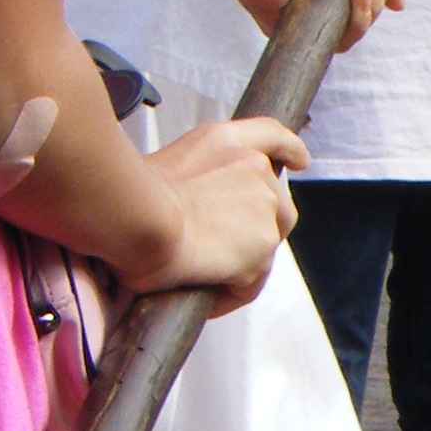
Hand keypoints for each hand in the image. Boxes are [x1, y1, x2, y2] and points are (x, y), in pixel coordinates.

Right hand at [121, 115, 308, 308]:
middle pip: (277, 208)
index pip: (271, 137)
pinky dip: (227, 293)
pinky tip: (200, 291)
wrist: (137, 218)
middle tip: (211, 247)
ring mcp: (265, 206)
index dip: (288, 149)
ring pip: (263, 249)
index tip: (298, 160)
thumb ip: (199, 179)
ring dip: (238, 265)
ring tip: (197, 271)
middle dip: (252, 232)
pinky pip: (249, 283)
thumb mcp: (166, 168)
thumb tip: (193, 209)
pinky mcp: (264, 245)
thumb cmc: (132, 199)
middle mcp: (254, 168)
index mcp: (224, 142)